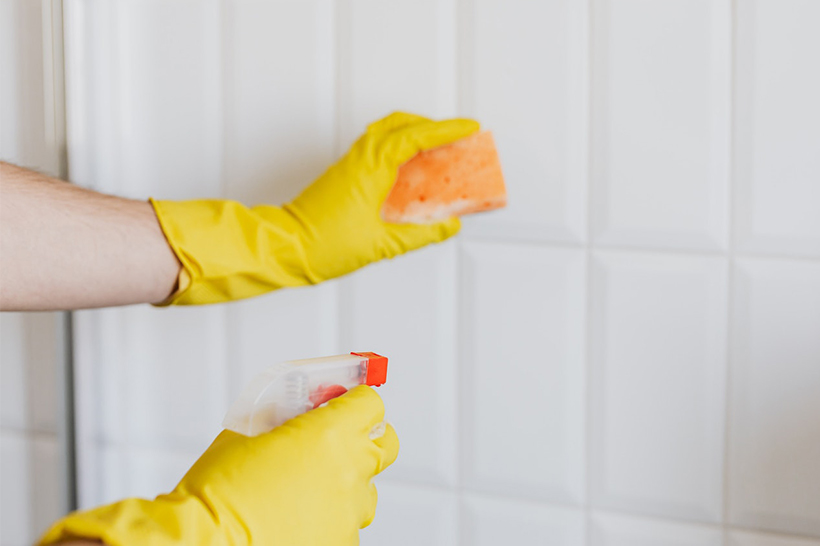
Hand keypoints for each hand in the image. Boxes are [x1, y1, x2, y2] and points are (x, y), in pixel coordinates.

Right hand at [39, 386, 398, 545]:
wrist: (202, 543)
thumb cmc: (218, 491)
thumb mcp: (249, 433)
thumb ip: (285, 420)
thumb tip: (298, 416)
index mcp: (330, 435)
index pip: (371, 404)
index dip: (355, 400)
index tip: (343, 402)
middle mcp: (350, 472)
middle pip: (385, 443)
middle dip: (365, 436)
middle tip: (336, 439)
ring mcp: (349, 512)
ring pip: (366, 488)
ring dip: (346, 482)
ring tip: (307, 488)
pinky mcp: (341, 542)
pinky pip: (346, 522)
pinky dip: (329, 516)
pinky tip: (296, 517)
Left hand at [150, 112, 479, 304]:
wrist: (284, 247)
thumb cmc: (323, 244)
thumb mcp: (382, 244)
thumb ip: (421, 235)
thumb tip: (448, 227)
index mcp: (372, 168)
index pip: (416, 137)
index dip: (446, 130)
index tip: (469, 128)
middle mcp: (359, 159)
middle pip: (400, 123)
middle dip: (430, 125)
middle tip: (454, 136)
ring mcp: (349, 164)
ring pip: (385, 133)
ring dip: (412, 134)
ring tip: (435, 151)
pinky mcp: (343, 175)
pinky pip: (376, 149)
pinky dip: (397, 149)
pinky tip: (408, 171)